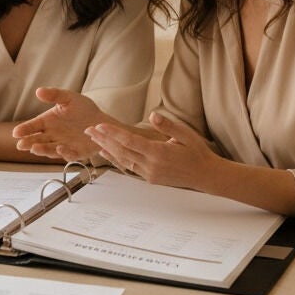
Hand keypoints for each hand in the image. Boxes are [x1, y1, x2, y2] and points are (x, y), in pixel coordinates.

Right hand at [12, 87, 111, 160]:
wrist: (102, 120)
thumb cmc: (84, 109)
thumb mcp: (69, 98)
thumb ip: (55, 95)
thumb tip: (39, 91)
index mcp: (49, 122)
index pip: (33, 126)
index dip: (25, 129)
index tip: (16, 132)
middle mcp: (53, 136)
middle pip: (38, 141)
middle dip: (29, 143)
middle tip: (21, 145)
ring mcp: (64, 145)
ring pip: (50, 150)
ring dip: (42, 150)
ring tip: (34, 148)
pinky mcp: (77, 153)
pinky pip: (69, 155)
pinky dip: (64, 153)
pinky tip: (59, 148)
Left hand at [85, 112, 217, 188]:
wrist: (206, 175)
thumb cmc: (197, 153)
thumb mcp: (186, 135)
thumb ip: (168, 125)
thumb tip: (153, 115)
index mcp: (159, 153)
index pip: (130, 141)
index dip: (112, 133)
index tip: (99, 126)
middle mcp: (151, 165)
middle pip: (122, 151)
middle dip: (104, 139)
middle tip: (88, 130)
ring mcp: (150, 174)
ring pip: (123, 160)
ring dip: (107, 149)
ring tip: (94, 140)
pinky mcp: (150, 179)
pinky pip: (129, 168)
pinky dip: (117, 159)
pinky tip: (109, 152)